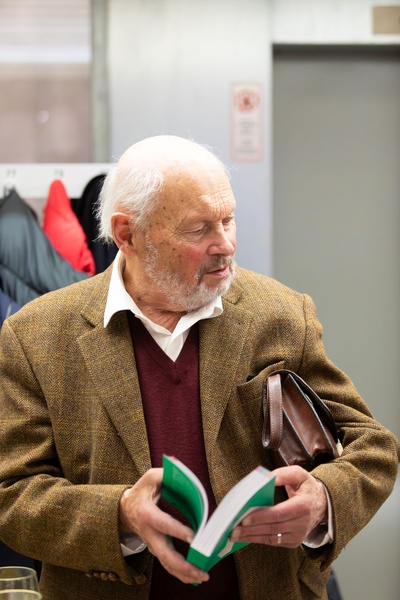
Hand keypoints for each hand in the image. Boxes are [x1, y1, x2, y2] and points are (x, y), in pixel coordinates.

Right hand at [119, 468, 208, 584]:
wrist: (125, 510)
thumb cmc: (141, 491)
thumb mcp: (151, 477)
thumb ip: (166, 475)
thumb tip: (184, 475)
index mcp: (147, 513)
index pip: (164, 524)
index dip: (178, 531)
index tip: (193, 537)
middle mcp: (149, 533)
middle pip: (165, 554)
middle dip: (183, 565)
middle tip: (201, 570)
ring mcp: (152, 544)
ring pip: (167, 564)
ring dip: (184, 574)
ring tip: (202, 577)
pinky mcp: (157, 549)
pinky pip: (168, 565)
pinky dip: (181, 574)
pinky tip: (194, 578)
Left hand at [230, 466, 327, 547]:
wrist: (322, 505)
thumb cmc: (307, 487)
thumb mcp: (299, 474)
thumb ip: (283, 474)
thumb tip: (266, 477)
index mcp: (303, 506)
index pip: (279, 514)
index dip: (261, 517)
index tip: (245, 518)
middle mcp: (301, 524)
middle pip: (273, 528)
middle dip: (251, 529)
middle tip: (233, 529)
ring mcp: (298, 535)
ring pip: (271, 538)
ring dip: (251, 537)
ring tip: (235, 535)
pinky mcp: (293, 542)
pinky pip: (273, 542)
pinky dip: (258, 539)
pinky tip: (246, 536)